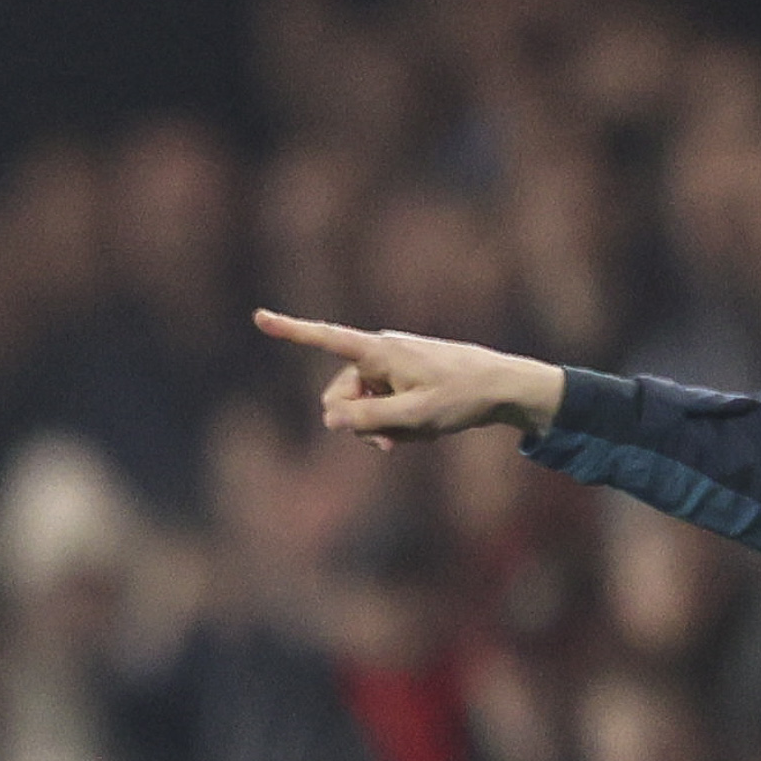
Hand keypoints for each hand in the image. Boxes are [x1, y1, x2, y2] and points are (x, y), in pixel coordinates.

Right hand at [253, 310, 567, 448]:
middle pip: (339, 394)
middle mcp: (379, 351)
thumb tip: (329, 418)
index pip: (326, 338)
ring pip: (359, 405)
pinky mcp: (399, 376)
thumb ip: (366, 419)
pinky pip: (379, 405)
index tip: (258, 316)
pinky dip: (391, 423)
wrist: (502, 386)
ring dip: (378, 428)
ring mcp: (390, 364)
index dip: (290, 330)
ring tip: (413, 435)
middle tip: (387, 444)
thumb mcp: (413, 417)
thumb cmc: (461, 397)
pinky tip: (418, 430)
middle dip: (356, 422)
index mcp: (379, 351)